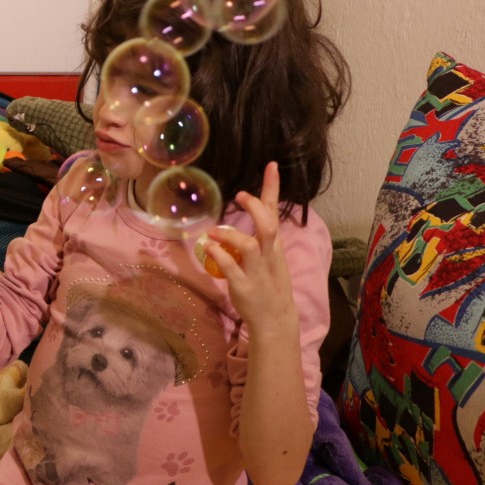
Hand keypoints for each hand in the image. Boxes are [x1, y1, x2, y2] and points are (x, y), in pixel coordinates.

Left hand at [202, 162, 297, 335]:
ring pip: (249, 246)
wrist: (275, 319)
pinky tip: (208, 248)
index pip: (275, 212)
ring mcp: (257, 271)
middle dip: (255, 208)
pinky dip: (219, 256)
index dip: (272, 189)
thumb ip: (258, 237)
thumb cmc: (269, 285)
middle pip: (268, 226)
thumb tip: (245, 217)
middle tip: (241, 195)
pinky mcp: (244, 286)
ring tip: (214, 230)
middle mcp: (268, 255)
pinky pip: (232, 268)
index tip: (271, 165)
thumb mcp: (269, 257)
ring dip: (231, 234)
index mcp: (273, 246)